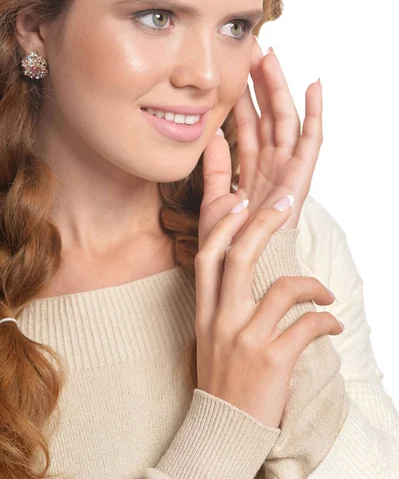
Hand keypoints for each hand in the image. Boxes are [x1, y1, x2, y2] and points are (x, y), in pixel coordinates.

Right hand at [195, 194, 343, 428]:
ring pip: (282, 287)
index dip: (224, 225)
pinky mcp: (272, 361)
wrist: (223, 430)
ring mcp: (246, 340)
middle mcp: (222, 320)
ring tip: (325, 294)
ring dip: (312, 284)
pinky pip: (307, 326)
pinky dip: (327, 322)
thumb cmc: (222, 380)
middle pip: (241, 256)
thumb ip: (222, 304)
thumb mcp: (209, 337)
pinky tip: (332, 326)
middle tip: (285, 203)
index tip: (241, 203)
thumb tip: (247, 272)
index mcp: (204, 312)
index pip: (207, 256)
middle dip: (264, 223)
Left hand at [198, 37, 321, 250]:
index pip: (248, 125)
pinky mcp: (300, 179)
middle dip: (261, 82)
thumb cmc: (228, 245)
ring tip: (272, 56)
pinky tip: (314, 86)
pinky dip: (315, 114)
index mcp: (251, 170)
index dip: (242, 96)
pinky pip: (311, 142)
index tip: (234, 67)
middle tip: (253, 48)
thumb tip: (211, 135)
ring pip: (286, 120)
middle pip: (269, 115)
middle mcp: (271, 166)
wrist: (241, 273)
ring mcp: (287, 171)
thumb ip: (213, 170)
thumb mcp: (213, 202)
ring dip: (280, 88)